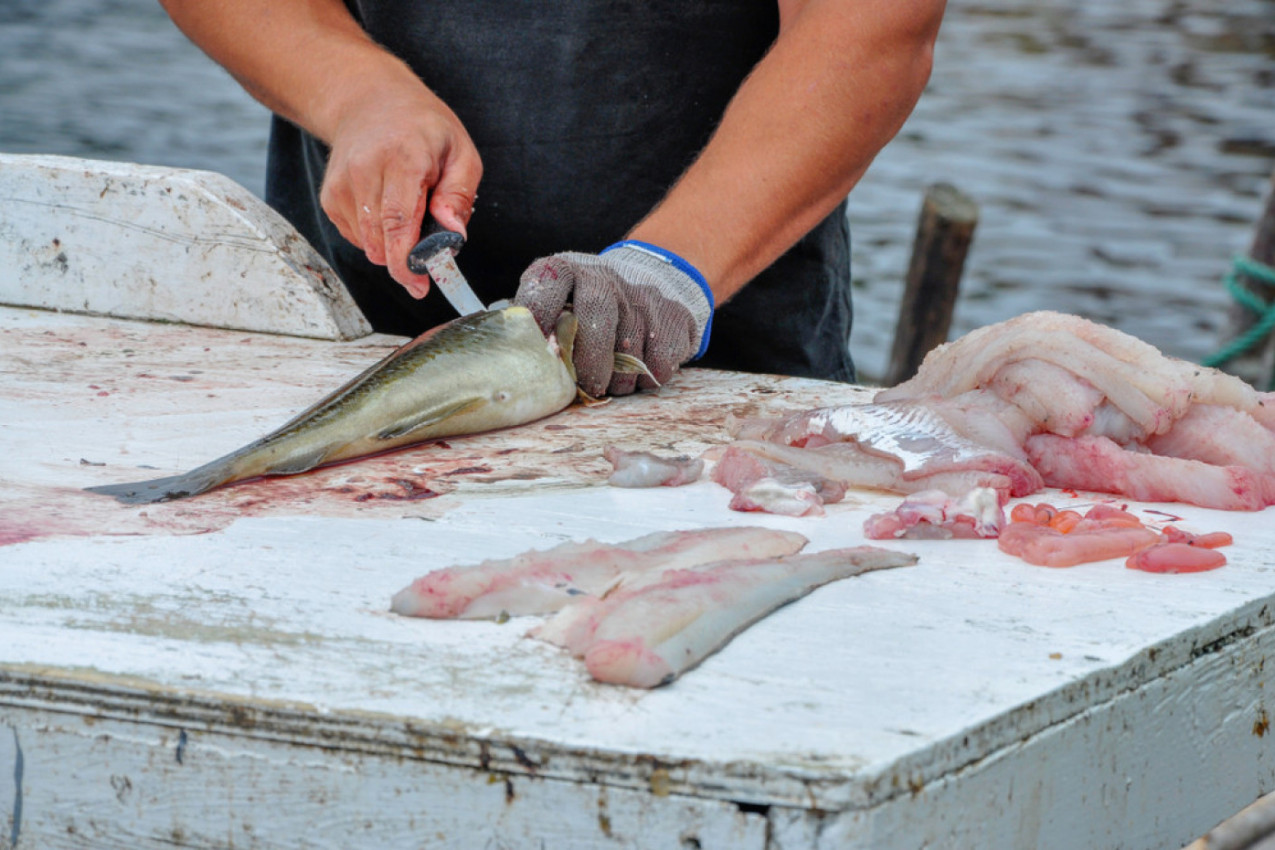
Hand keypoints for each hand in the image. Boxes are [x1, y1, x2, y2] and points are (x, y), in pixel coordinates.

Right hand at [318, 82, 482, 297]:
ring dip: (392, 246)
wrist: (368, 99)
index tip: (419, 284)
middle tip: (426, 261)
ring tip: (410, 215)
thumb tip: (454, 234)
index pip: (398, 222)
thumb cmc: (422, 127)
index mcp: (402, 158)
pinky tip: (387, 210)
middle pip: (380, 240)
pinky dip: (376, 236)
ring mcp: (342, 184)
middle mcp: (365, 170)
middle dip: (404, 262)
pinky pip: (357, 237)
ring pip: (367, 244)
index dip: (407, 261)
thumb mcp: (460, 151)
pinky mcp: (330, 197)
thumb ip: (459, 194)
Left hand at [515, 242, 713, 396]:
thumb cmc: (581, 313)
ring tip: (611, 384)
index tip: (541, 350)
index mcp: (563, 272)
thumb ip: (537, 332)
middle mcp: (601, 277)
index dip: (539, 315)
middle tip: (587, 387)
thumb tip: (518, 365)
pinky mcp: (673, 312)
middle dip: (590, 363)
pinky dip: (649, 378)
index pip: (546, 284)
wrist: (642, 288)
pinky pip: (661, 359)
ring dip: (620, 380)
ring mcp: (640, 294)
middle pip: (597, 317)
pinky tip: (638, 376)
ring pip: (632, 346)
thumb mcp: (553, 310)